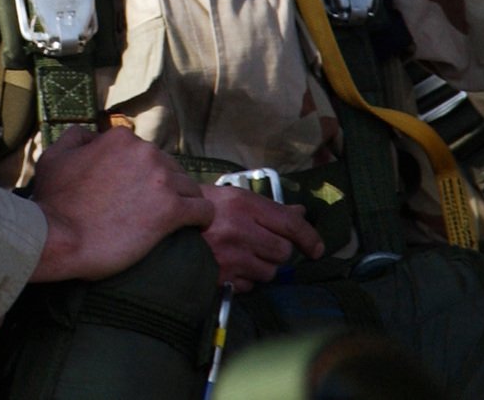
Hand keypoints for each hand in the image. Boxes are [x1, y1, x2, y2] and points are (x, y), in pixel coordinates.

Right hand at [28, 126, 213, 281]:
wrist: (55, 238)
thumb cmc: (52, 202)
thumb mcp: (54, 156)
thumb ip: (77, 138)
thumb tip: (91, 135)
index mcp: (122, 139)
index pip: (146, 154)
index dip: (144, 175)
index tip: (138, 194)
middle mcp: (146, 153)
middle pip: (171, 169)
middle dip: (164, 188)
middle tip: (152, 211)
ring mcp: (161, 180)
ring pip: (189, 188)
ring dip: (184, 202)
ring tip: (176, 222)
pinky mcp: (171, 210)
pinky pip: (203, 210)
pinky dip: (202, 218)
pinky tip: (197, 228)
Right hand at [201, 184, 324, 291]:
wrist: (165, 228)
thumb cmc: (204, 209)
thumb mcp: (236, 198)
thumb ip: (270, 208)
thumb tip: (301, 213)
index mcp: (244, 204)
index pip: (290, 223)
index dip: (309, 237)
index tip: (317, 249)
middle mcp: (239, 230)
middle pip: (282, 251)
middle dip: (278, 250)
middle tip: (262, 243)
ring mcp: (229, 256)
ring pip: (270, 271)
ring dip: (264, 266)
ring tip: (245, 254)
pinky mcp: (220, 277)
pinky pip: (251, 285)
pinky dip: (247, 279)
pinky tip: (233, 266)